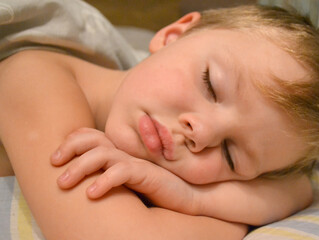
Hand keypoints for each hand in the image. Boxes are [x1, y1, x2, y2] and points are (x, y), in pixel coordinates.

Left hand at [50, 128, 200, 214]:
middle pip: (93, 140)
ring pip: (103, 154)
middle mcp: (126, 153)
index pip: (93, 137)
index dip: (72, 140)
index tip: (56, 156)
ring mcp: (136, 162)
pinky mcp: (147, 174)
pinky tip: (90, 193)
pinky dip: (104, 181)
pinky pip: (122, 172)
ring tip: (62, 183)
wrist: (187, 196)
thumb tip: (81, 184)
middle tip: (53, 162)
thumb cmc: (156, 191)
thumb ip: (109, 175)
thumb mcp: (127, 182)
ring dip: (79, 167)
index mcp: (120, 152)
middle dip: (70, 148)